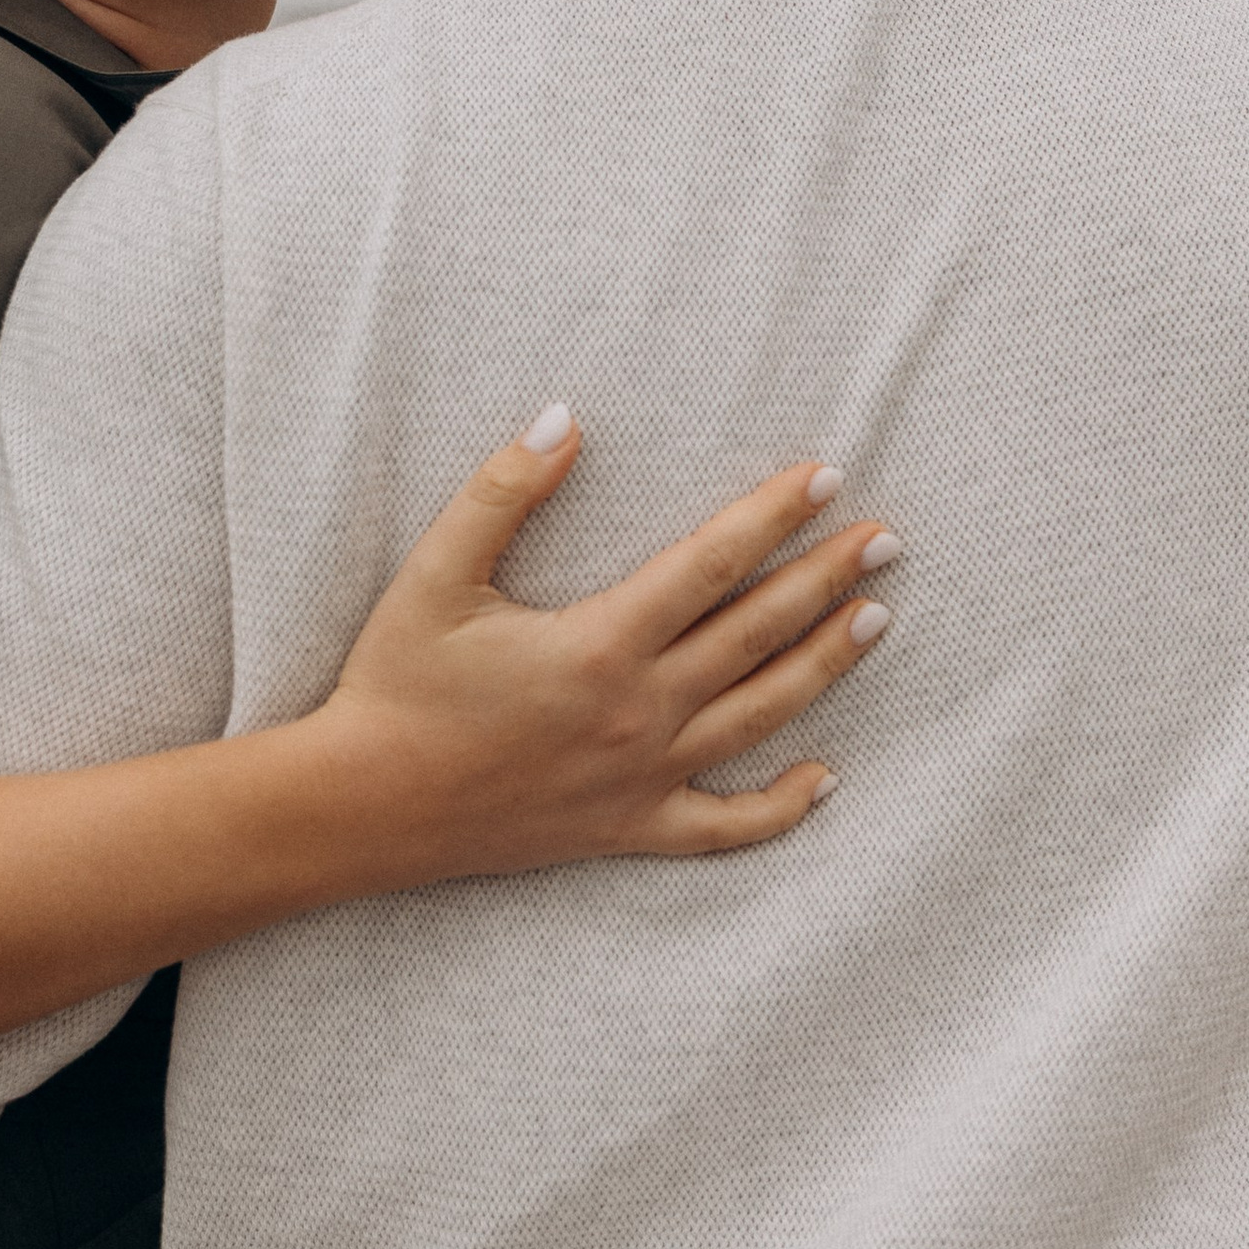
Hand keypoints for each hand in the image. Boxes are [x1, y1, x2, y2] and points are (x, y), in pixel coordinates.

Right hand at [314, 413, 898, 881]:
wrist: (362, 807)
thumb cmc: (394, 684)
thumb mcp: (436, 574)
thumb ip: (503, 492)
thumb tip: (565, 418)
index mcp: (599, 646)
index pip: (712, 565)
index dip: (774, 518)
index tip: (827, 480)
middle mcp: (637, 713)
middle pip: (757, 634)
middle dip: (827, 580)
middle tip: (887, 539)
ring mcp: (640, 778)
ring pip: (759, 717)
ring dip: (825, 666)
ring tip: (875, 619)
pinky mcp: (626, 830)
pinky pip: (723, 827)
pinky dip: (780, 808)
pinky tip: (823, 779)